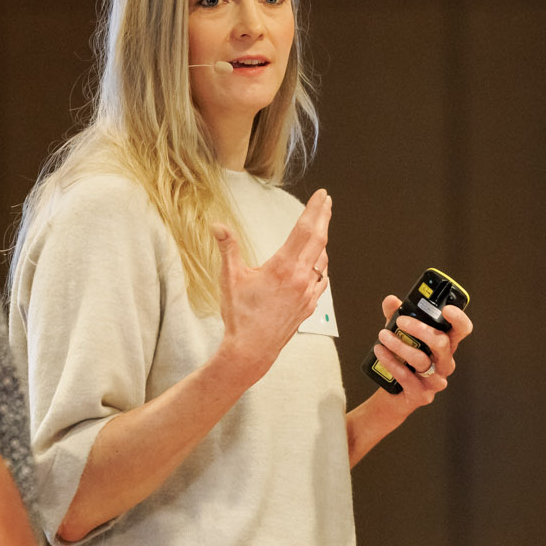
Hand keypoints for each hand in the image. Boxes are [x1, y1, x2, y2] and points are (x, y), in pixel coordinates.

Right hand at [212, 189, 331, 384]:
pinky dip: (320, 265)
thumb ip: (228, 248)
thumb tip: (218, 226)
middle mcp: (300, 278)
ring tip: (320, 228)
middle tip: (327, 202)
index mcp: (282, 267)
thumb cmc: (240, 317)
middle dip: (324, 217)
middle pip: (319, 239)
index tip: (321, 196)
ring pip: (322, 259)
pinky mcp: (309, 306)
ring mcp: (308, 293)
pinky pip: (321, 279)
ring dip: (322, 241)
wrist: (251, 350)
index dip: (314, 209)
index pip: (305, 229)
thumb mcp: (230, 278)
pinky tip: (317, 263)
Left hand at [372, 299, 472, 409]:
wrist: (394, 395)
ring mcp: (436, 381)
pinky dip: (391, 362)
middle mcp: (445, 363)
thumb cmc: (402, 360)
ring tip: (383, 336)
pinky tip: (380, 351)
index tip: (446, 309)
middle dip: (419, 329)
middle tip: (400, 321)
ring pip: (421, 359)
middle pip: (442, 343)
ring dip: (399, 345)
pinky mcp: (423, 395)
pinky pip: (407, 377)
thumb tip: (391, 300)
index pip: (461, 330)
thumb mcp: (399, 335)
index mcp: (446, 345)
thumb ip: (396, 316)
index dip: (459, 319)